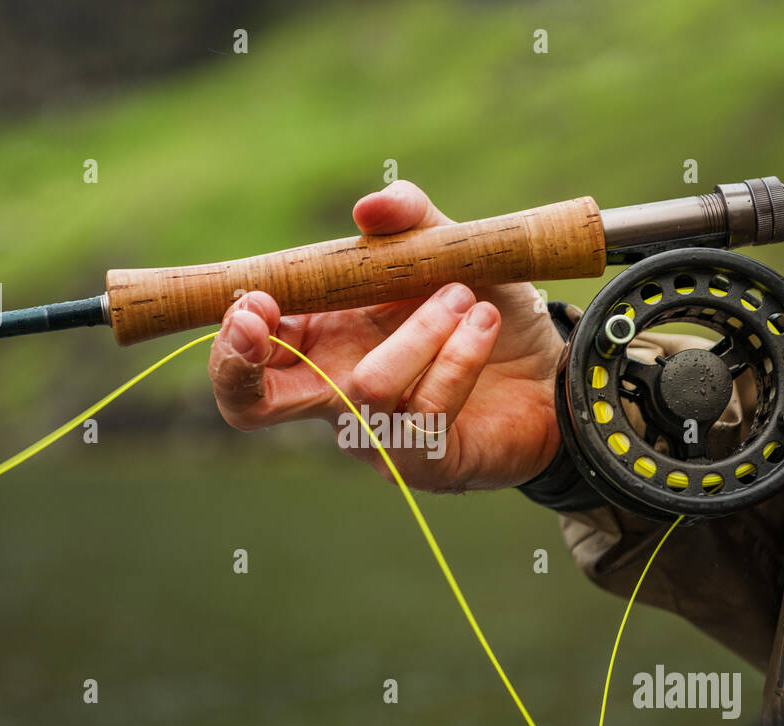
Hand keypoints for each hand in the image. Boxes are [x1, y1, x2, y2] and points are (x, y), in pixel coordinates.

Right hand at [207, 180, 568, 490]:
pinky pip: (424, 412)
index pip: (247, 353)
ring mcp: (375, 436)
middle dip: (239, 363)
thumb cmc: (482, 312)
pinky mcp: (422, 461)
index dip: (232, 333)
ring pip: (368, 388)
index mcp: (320, 342)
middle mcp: (334, 394)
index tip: (255, 298)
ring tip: (465, 297)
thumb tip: (369, 206)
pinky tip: (483, 326)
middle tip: (258, 316)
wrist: (551, 367)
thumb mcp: (445, 251)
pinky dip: (457, 358)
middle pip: (250, 406)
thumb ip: (409, 219)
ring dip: (420, 331)